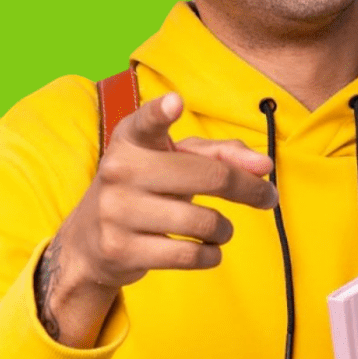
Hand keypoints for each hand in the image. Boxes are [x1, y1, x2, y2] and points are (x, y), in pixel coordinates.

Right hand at [34, 91, 277, 346]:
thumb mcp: (175, 162)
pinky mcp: (120, 250)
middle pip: (209, 177)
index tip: (175, 103)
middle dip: (249, 189)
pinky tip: (207, 250)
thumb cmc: (148, 190)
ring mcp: (116, 211)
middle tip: (267, 197)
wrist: (90, 240)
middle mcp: (119, 170)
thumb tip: (263, 166)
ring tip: (221, 229)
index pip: (145, 122)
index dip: (160, 113)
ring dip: (224, 229)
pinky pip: (189, 254)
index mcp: (132, 139)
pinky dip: (211, 255)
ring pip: (202, 222)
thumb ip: (221, 154)